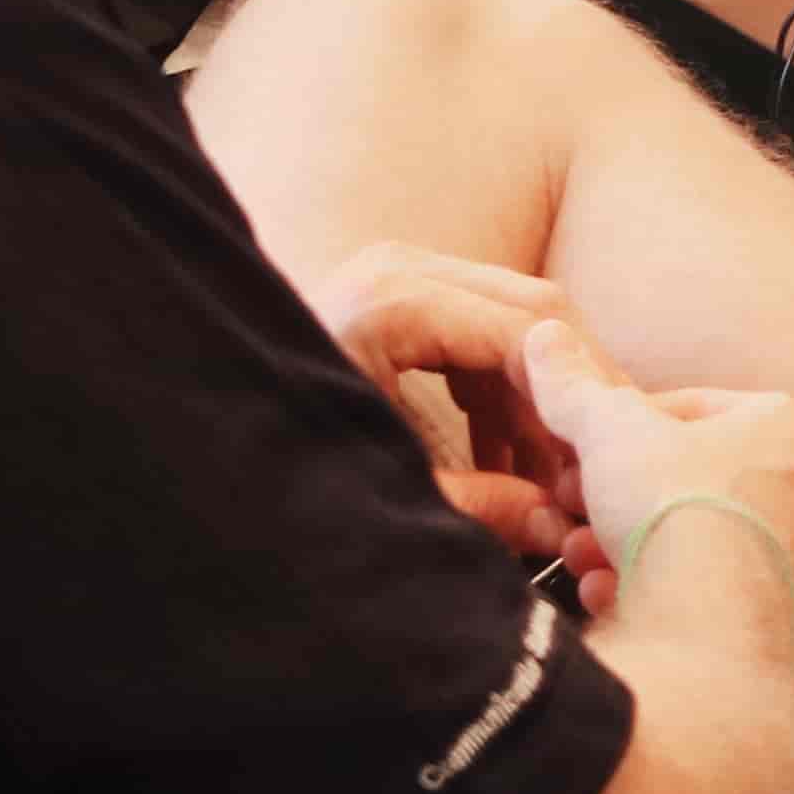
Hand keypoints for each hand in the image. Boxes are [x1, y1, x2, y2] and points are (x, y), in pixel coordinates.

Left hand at [309, 240, 601, 575]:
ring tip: (549, 478)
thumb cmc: (276, 457)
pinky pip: (477, 327)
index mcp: (392, 303)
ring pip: (514, 318)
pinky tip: (502, 461)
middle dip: (570, 392)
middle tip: (597, 463)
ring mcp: (396, 271)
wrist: (191, 434)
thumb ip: (475, 507)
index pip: (528, 335)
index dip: (574, 403)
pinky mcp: (392, 293)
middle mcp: (399, 267)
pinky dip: (499, 388)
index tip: (602, 463)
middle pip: (535, 311)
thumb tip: (552, 527)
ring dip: (537, 395)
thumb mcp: (384, 485)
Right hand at [522, 322, 793, 658]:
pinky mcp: (792, 622)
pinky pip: (716, 597)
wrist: (713, 636)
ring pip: (702, 541)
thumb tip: (544, 337)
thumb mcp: (609, 431)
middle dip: (623, 495)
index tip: (581, 453)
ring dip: (632, 546)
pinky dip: (662, 593)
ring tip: (583, 557)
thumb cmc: (676, 511)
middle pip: (695, 481)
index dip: (623, 428)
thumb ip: (577, 388)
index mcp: (790, 425)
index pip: (693, 409)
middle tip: (574, 508)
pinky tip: (615, 598)